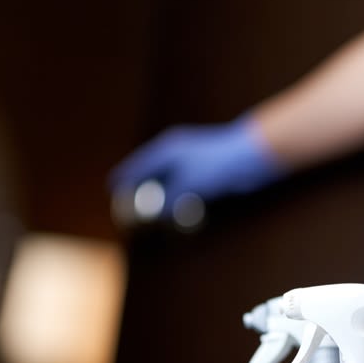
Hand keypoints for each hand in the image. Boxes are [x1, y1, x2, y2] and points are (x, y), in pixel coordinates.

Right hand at [107, 114, 281, 221]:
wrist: (252, 157)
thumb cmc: (218, 165)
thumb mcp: (187, 184)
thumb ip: (167, 198)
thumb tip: (152, 212)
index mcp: (167, 150)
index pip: (138, 165)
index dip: (124, 178)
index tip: (111, 188)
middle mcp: (177, 154)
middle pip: (151, 174)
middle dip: (139, 190)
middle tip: (126, 205)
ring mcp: (191, 163)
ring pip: (168, 182)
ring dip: (159, 197)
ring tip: (148, 212)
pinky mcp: (206, 173)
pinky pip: (184, 188)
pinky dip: (177, 199)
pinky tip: (175, 211)